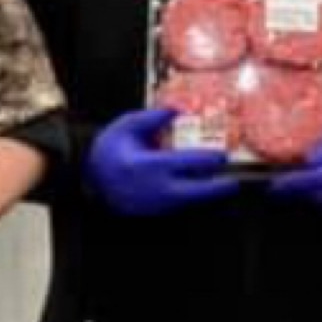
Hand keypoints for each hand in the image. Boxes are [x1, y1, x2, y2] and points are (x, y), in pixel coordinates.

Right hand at [88, 108, 243, 215]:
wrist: (89, 177)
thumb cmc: (108, 150)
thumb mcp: (127, 125)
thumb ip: (153, 117)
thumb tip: (178, 110)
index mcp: (149, 165)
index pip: (186, 163)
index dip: (208, 160)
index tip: (222, 157)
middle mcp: (154, 188)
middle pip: (194, 192)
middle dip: (216, 188)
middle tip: (232, 183)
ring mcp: (153, 203)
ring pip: (187, 202)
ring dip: (205, 195)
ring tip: (221, 186)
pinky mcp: (152, 211)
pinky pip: (177, 206)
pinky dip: (190, 199)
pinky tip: (198, 191)